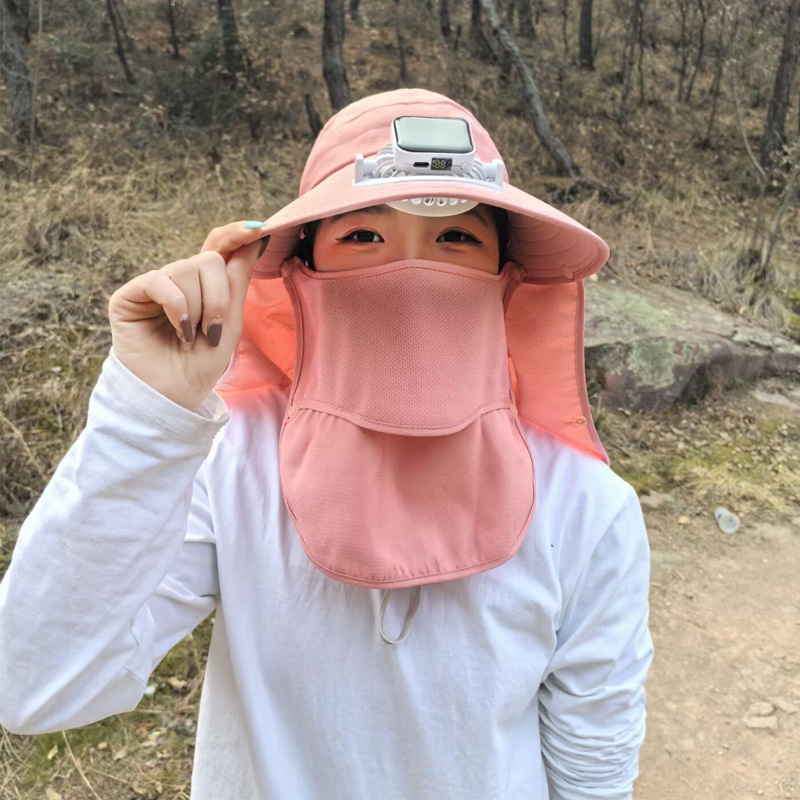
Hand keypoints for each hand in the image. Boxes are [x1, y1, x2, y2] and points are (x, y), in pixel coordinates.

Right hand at [108, 221, 268, 411]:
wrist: (172, 395)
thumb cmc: (200, 365)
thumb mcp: (230, 321)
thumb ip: (238, 278)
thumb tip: (258, 233)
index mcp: (204, 286)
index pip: (218, 248)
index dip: (236, 235)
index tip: (259, 229)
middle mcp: (179, 281)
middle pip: (209, 260)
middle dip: (219, 298)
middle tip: (212, 331)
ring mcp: (154, 287)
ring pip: (186, 269)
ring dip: (198, 308)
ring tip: (191, 337)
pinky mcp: (130, 296)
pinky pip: (160, 280)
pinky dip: (177, 307)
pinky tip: (179, 330)